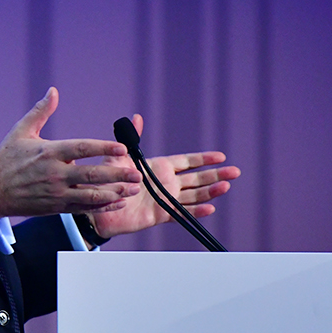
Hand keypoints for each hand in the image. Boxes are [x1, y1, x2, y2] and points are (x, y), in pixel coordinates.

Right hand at [0, 88, 141, 217]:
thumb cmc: (7, 158)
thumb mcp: (21, 131)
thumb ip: (41, 111)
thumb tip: (53, 91)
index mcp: (49, 152)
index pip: (82, 149)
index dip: (103, 147)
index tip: (122, 148)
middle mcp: (55, 173)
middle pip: (92, 174)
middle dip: (117, 174)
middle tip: (137, 174)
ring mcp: (56, 192)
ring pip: (91, 194)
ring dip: (115, 193)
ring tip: (132, 190)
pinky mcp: (56, 207)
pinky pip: (83, 208)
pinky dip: (102, 206)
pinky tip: (117, 202)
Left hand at [87, 114, 240, 239]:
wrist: (96, 207)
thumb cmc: (106, 180)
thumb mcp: (118, 157)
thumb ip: (130, 139)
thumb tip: (134, 117)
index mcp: (159, 167)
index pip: (187, 161)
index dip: (203, 159)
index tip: (221, 156)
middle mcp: (166, 183)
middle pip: (197, 178)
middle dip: (216, 174)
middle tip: (235, 172)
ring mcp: (165, 199)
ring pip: (194, 195)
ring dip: (210, 191)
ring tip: (226, 186)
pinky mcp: (161, 214)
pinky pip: (181, 213)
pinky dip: (195, 211)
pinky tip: (210, 207)